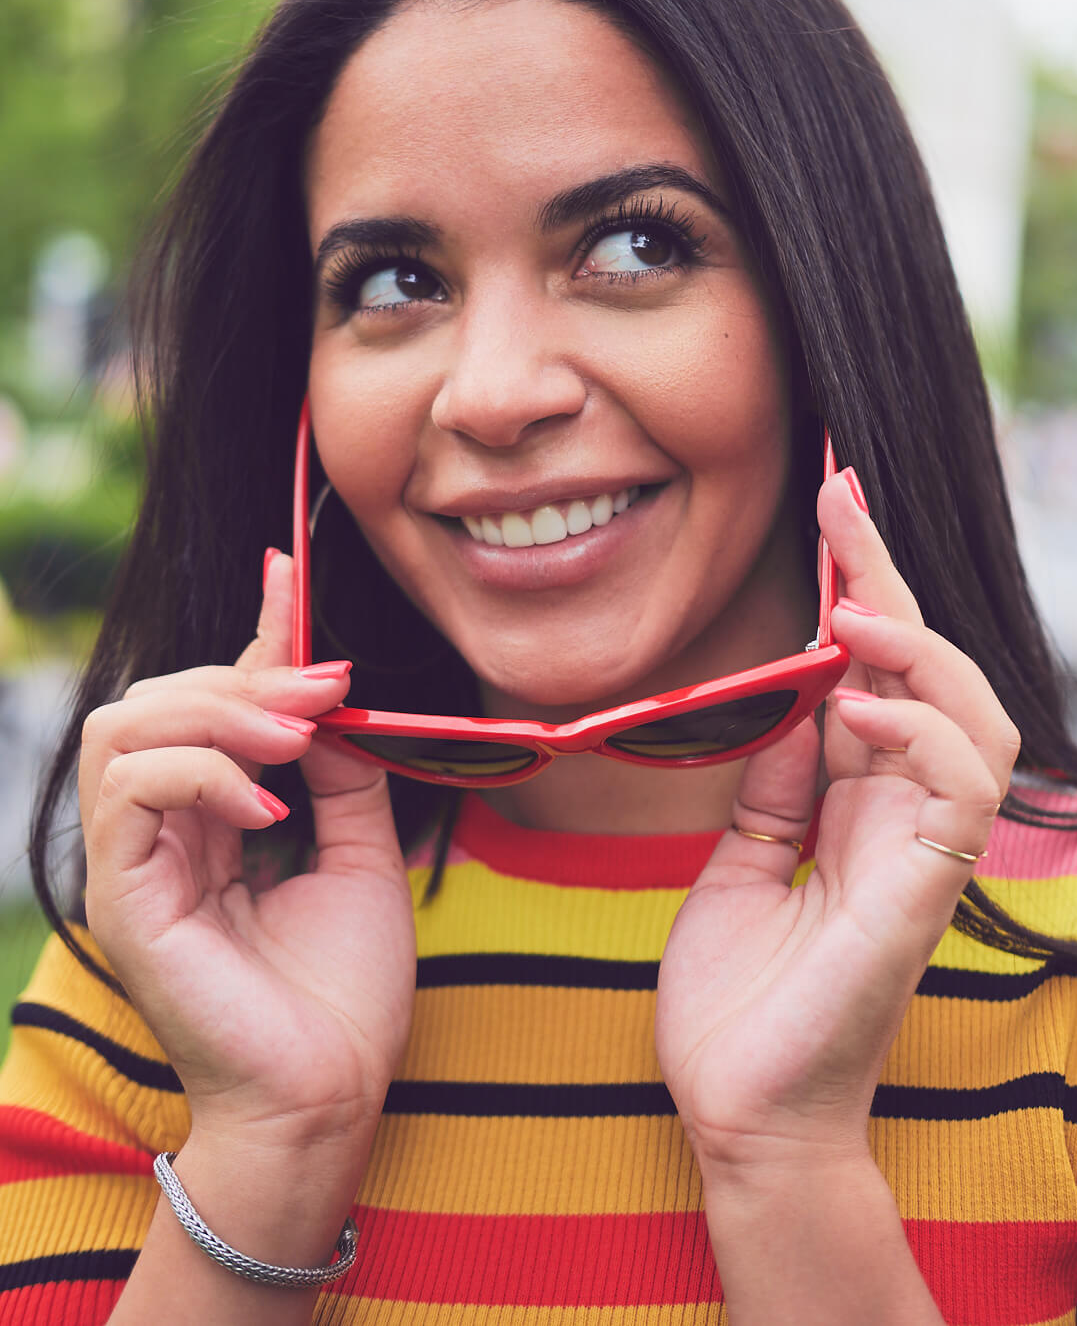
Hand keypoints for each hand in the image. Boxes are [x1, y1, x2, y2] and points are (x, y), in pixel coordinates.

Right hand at [79, 552, 415, 1153]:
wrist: (330, 1095)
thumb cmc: (340, 994)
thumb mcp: (359, 854)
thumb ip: (340, 770)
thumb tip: (328, 689)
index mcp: (207, 821)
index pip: (209, 701)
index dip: (249, 635)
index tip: (287, 575)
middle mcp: (160, 834)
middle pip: (156, 699)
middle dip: (244, 674)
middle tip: (328, 688)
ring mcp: (133, 864)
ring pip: (125, 726)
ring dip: (218, 711)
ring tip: (296, 737)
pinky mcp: (122, 897)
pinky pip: (130, 790)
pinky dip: (201, 773)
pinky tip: (268, 806)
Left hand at [654, 468, 1019, 1174]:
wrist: (736, 1113)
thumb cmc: (737, 1003)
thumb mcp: (740, 863)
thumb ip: (775, 787)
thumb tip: (791, 704)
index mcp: (858, 806)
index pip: (879, 674)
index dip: (865, 588)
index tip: (830, 510)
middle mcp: (900, 818)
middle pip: (932, 674)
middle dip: (892, 580)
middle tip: (842, 503)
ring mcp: (920, 855)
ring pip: (976, 719)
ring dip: (921, 652)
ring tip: (857, 613)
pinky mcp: (922, 897)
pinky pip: (956, 792)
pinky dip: (920, 735)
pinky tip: (857, 710)